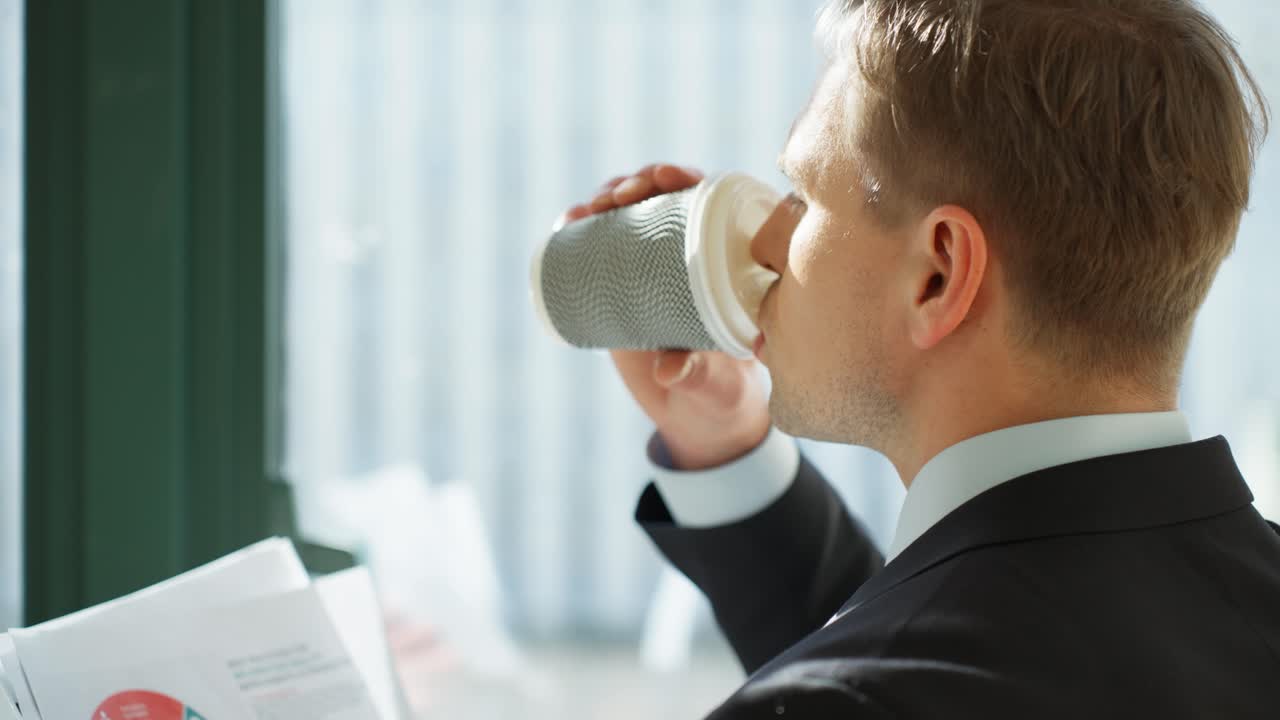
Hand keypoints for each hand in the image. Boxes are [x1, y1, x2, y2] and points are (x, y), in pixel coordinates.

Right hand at [557, 164, 770, 469]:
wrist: (697, 415)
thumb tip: (668, 369)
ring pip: (630, 215)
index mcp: (728, 262)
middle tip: (618, 196)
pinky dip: (583, 229)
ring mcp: (655, 267)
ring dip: (607, 198)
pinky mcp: (624, 284)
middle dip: (639, 183)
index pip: (710, 204)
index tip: (668, 178)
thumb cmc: (723, 391)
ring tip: (588, 210)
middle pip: (664, 198)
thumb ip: (695, 372)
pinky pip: (603, 247)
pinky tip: (568, 222)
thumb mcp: (713, 381)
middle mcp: (692, 254)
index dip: (687, 179)